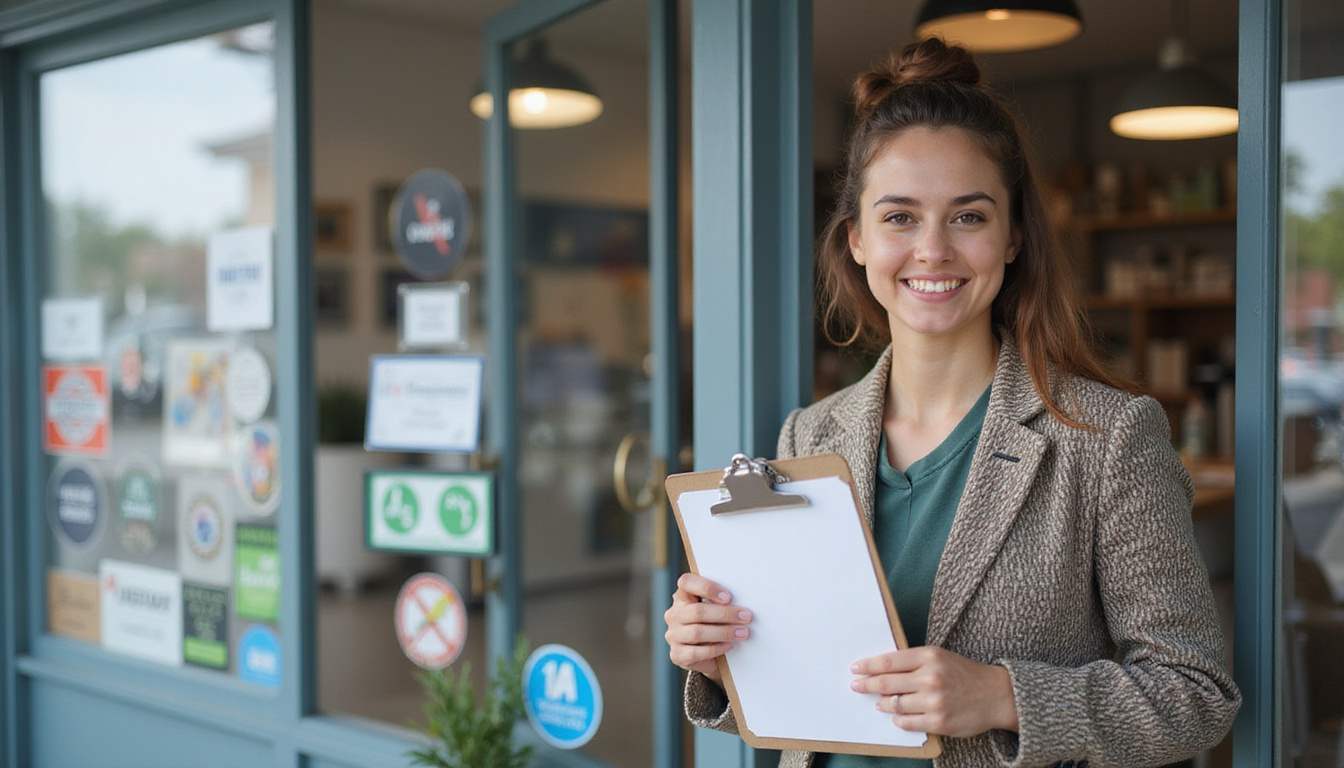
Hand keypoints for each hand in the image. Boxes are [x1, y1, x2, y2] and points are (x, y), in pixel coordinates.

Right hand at [664, 573, 751, 684]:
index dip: (707, 588)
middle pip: (697, 611)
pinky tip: (729, 646)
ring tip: (742, 633)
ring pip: (697, 632)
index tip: (728, 597)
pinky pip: (695, 652)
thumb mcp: (715, 610)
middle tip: (745, 617)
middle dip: (725, 614)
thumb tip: (742, 605)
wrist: (705, 655)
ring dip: (724, 632)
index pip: (686, 583)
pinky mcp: (677, 654)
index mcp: (683, 596)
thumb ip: (721, 603)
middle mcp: (674, 614)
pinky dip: (715, 649)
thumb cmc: (713, 625)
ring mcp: (673, 635)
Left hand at [849, 646, 1018, 737]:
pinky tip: (898, 716)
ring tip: (880, 703)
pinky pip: (907, 723)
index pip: (889, 661)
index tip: (856, 668)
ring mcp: (934, 702)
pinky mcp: (938, 722)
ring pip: (894, 705)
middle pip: (886, 683)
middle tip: (856, 686)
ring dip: (883, 704)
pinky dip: (899, 720)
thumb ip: (913, 662)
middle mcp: (930, 678)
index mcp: (929, 656)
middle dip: (866, 685)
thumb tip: (882, 670)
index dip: (868, 666)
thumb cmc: (963, 673)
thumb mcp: (939, 657)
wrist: (995, 695)